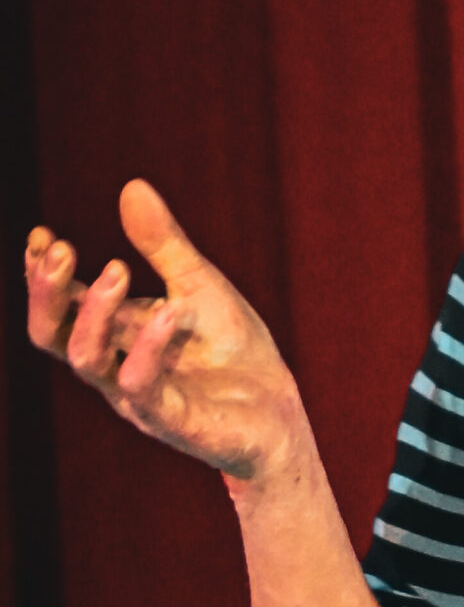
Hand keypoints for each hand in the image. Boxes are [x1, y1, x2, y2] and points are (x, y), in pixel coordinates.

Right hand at [25, 180, 305, 484]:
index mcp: (114, 334)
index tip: (42, 234)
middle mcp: (114, 365)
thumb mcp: (200, 284)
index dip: (41, 273)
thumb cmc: (234, 351)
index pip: (60, 305)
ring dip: (94, 312)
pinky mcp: (170, 421)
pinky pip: (141, 386)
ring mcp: (137, 397)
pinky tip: (170, 310)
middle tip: (59, 249)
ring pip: (86, 359)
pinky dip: (148, 346)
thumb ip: (164, 244)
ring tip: (118, 268)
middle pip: (52, 335)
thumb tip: (132, 185)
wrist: (279, 413)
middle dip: (46, 292)